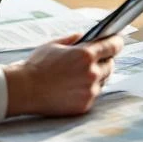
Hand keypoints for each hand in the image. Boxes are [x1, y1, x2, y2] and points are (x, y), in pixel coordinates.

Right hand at [3, 34, 122, 116]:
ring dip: (97, 76)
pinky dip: (87, 89)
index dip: (117, 42)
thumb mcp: (54, 45)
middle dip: (104, 60)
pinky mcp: (85, 104)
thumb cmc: (37, 66)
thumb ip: (72, 39)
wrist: (24, 90)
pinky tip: (74, 87)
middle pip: (110, 64)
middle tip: (96, 59)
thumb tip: (84, 36)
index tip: (118, 41)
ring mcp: (89, 90)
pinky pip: (93, 94)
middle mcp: (91, 73)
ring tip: (81, 74)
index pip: (112, 46)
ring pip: (103, 80)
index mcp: (85, 55)